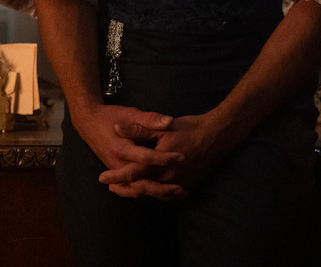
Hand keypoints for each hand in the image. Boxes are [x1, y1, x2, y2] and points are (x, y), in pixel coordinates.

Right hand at [71, 103, 187, 198]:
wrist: (89, 123)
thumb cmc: (111, 117)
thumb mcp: (130, 113)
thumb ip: (149, 119)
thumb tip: (169, 122)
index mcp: (121, 148)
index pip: (145, 157)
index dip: (164, 158)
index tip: (181, 157)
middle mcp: (118, 164)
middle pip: (141, 182)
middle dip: (162, 188)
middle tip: (182, 189)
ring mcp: (117, 171)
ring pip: (137, 189)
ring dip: (157, 194)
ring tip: (178, 195)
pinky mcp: (118, 173)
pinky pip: (133, 188)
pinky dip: (147, 193)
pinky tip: (164, 194)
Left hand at [99, 111, 230, 199]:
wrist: (218, 135)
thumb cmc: (191, 128)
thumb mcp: (164, 126)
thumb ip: (140, 129)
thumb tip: (118, 128)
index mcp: (159, 163)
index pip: (132, 173)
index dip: (116, 176)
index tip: (102, 178)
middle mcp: (168, 178)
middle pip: (141, 188)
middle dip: (125, 189)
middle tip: (111, 187)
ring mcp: (179, 183)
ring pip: (154, 193)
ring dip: (139, 191)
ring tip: (127, 189)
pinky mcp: (188, 183)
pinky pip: (168, 193)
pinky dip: (157, 193)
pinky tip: (152, 189)